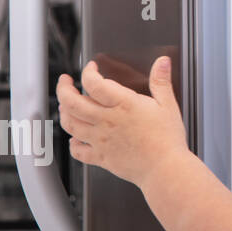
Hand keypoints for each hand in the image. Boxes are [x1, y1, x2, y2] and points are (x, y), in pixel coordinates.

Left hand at [56, 55, 188, 188]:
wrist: (164, 168)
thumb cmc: (167, 139)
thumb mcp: (168, 105)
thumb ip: (161, 81)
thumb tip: (162, 62)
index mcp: (123, 105)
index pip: (94, 84)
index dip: (88, 72)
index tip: (92, 67)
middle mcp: (107, 121)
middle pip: (72, 102)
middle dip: (63, 89)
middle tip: (65, 82)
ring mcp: (100, 140)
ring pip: (70, 124)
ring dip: (64, 112)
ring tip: (66, 105)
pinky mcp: (100, 157)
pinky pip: (78, 151)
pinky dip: (72, 143)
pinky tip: (75, 139)